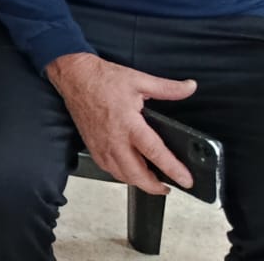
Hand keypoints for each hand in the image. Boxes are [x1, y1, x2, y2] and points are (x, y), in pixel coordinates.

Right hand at [46, 53, 195, 194]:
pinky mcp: (92, 146)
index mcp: (129, 124)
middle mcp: (114, 140)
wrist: (74, 76)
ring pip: (121, 175)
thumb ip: (168, 88)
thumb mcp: (139, 80)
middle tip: (168, 187)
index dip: (173, 169)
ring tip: (150, 180)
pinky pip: (107, 169)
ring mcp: (101, 146)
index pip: (156, 153)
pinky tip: (128, 169)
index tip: (186, 180)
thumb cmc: (102, 79)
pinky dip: (121, 174)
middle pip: (136, 175)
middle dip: (154, 187)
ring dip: (137, 181)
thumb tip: (189, 88)